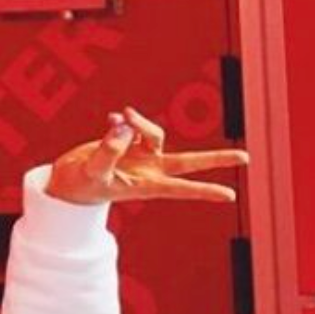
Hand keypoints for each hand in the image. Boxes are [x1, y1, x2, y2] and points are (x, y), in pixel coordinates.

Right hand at [45, 107, 248, 206]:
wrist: (68, 179)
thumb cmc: (81, 184)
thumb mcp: (92, 172)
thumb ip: (108, 150)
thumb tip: (126, 127)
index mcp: (147, 185)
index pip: (182, 188)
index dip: (205, 191)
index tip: (230, 196)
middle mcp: (151, 170)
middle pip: (190, 162)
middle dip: (217, 159)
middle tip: (246, 158)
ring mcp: (143, 155)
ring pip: (156, 133)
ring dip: (142, 122)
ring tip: (123, 116)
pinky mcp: (131, 142)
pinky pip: (135, 125)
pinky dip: (126, 120)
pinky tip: (112, 118)